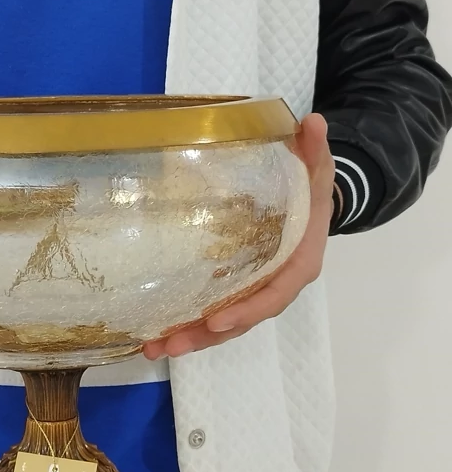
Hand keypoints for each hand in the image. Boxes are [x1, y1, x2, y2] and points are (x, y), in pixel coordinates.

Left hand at [144, 113, 334, 360]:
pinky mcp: (234, 294)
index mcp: (296, 266)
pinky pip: (210, 317)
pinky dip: (184, 329)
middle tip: (171, 345)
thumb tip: (312, 122)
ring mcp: (252, 295)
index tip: (216, 320)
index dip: (246, 312)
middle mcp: (274, 288)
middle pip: (240, 322)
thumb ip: (315, 151)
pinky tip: (153, 338)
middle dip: (205, 336)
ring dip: (188, 340)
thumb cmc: (310, 192)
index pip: (272, 297)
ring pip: (221, 328)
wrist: (309, 208)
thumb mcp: (317, 170)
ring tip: (153, 349)